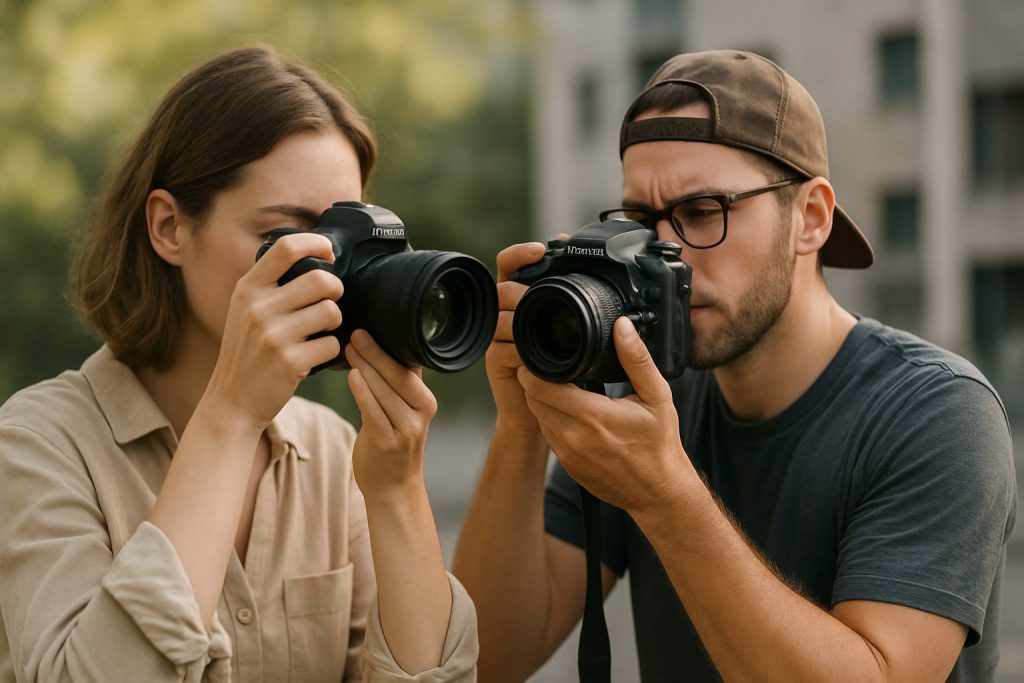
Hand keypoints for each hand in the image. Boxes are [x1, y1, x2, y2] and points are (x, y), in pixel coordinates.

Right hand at [204, 233, 343, 429]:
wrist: (232, 400)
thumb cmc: (247, 352)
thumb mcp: (245, 309)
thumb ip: (271, 285)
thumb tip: (315, 259)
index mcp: (248, 288)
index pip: (286, 247)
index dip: (316, 243)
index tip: (329, 253)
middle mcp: (258, 308)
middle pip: (321, 280)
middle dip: (335, 290)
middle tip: (330, 301)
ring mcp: (274, 335)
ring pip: (331, 311)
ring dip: (335, 322)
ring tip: (320, 331)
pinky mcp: (290, 361)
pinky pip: (332, 344)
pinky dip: (330, 350)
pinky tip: (313, 356)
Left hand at [345, 330, 437, 497]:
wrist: (393, 486)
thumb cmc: (393, 440)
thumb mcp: (404, 410)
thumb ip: (399, 383)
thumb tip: (384, 344)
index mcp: (425, 401)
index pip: (410, 367)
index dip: (391, 346)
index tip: (372, 326)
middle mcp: (421, 413)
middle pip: (398, 376)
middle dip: (376, 352)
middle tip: (356, 332)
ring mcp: (406, 429)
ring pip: (384, 390)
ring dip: (365, 366)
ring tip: (349, 348)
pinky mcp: (386, 442)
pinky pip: (373, 411)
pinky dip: (363, 391)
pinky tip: (352, 375)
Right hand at [486, 240, 549, 435]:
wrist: (547, 405)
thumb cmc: (561, 361)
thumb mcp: (568, 324)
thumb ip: (566, 292)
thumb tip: (571, 249)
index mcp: (521, 297)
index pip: (510, 264)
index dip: (520, 254)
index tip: (540, 249)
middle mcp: (505, 312)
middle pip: (503, 289)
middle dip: (522, 291)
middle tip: (540, 297)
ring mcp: (497, 337)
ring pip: (501, 318)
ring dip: (521, 321)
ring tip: (541, 327)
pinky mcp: (494, 360)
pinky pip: (502, 349)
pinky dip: (520, 351)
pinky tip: (534, 354)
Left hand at [518, 317, 694, 514]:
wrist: (659, 493)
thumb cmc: (660, 445)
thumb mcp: (657, 397)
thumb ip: (637, 359)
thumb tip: (622, 327)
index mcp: (593, 416)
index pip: (540, 385)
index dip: (534, 367)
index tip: (543, 355)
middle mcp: (574, 436)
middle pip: (532, 399)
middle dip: (536, 380)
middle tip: (550, 366)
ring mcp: (567, 454)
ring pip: (538, 417)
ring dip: (543, 401)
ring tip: (560, 387)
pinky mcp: (567, 466)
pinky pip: (548, 435)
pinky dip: (552, 420)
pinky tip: (570, 412)